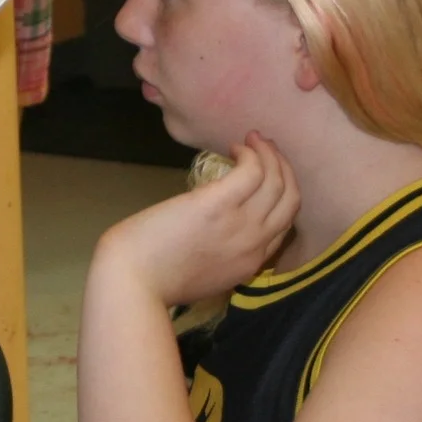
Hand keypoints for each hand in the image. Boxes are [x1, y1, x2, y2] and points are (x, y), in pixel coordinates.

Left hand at [97, 131, 298, 307]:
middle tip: (269, 150)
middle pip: (289, 199)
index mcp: (251, 264)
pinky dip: (250, 154)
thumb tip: (217, 233)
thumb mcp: (204, 277)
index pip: (284, 225)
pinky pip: (251, 171)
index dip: (281, 196)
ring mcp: (240, 224)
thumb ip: (221, 257)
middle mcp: (254, 244)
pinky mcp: (218, 204)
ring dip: (269, 154)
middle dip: (285, 169)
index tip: (267, 178)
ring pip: (276, 181)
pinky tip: (234, 146)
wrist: (132, 282)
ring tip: (253, 140)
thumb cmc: (155, 279)